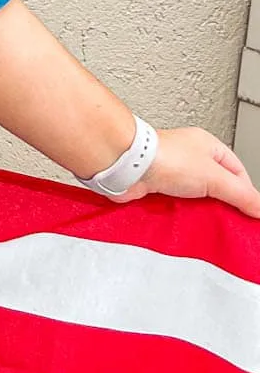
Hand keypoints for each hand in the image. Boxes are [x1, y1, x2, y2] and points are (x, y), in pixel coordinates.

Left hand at [124, 128, 259, 217]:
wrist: (126, 166)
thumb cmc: (165, 157)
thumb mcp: (214, 177)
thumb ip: (240, 194)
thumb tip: (259, 208)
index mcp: (208, 147)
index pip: (238, 173)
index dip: (245, 194)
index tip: (250, 213)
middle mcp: (190, 158)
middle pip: (216, 187)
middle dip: (222, 205)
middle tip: (230, 223)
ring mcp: (171, 174)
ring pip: (195, 198)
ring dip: (200, 212)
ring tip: (207, 225)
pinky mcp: (156, 189)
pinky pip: (176, 205)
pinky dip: (182, 215)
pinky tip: (185, 223)